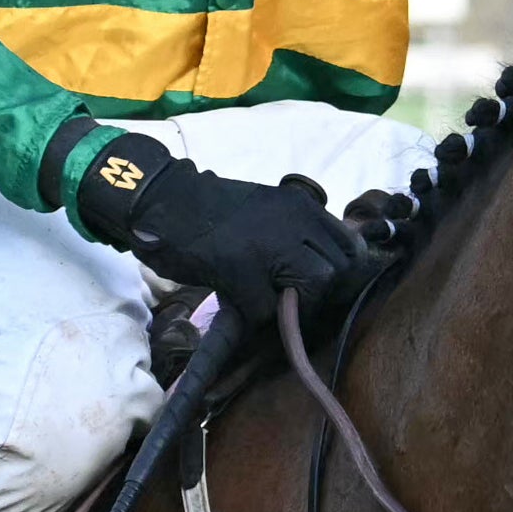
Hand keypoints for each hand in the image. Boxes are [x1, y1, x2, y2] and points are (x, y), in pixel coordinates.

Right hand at [74, 132, 376, 330]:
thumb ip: (297, 230)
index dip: (343, 272)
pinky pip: (267, 307)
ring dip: (298, 305)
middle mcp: (292, 220)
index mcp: (300, 206)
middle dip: (323, 292)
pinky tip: (238, 299)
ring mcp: (268, 243)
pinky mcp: (240, 268)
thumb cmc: (210, 210)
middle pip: (339, 268)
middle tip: (295, 300)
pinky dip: (256, 313)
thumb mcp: (267, 208)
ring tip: (270, 302)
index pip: (350, 245)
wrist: (162, 199)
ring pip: (315, 285)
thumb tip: (327, 265)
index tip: (325, 285)